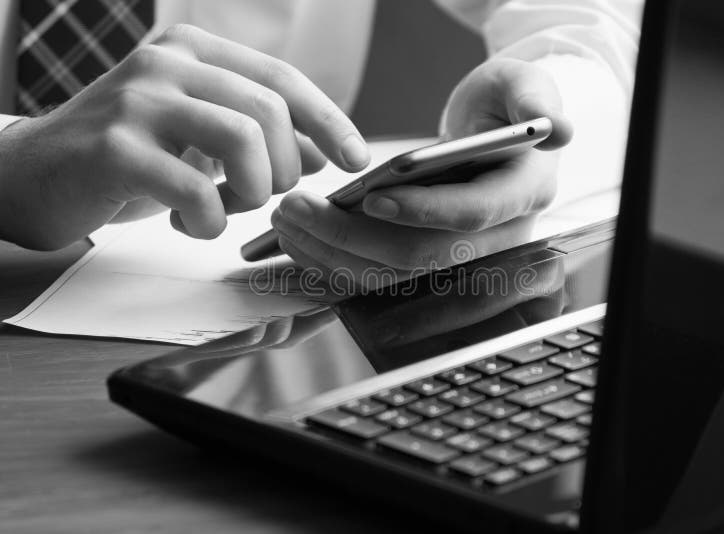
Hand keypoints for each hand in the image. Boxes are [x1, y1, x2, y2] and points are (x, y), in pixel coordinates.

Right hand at [0, 24, 368, 249]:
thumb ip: (257, 135)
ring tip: (227, 206)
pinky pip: (196, 189)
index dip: (329, 120)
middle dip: (284, 168)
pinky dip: (209, 219)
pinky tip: (191, 224)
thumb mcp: (199, 137)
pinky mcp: (115, 148)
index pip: (282, 78)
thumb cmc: (131, 158)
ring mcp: (139, 100)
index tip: (356, 159)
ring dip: (251, 190)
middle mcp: (168, 63)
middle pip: (270, 110)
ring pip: (243, 138)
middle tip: (261, 195)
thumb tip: (320, 153)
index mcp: (194, 51)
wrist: (37, 174)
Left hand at [271, 58, 571, 284]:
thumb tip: (558, 129)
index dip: (423, 211)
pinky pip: (376, 277)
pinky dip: (333, 265)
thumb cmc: (503, 106)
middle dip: (352, 239)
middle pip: (420, 257)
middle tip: (296, 208)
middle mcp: (493, 237)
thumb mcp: (523, 84)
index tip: (371, 197)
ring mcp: (457, 256)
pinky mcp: (424, 260)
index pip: (472, 215)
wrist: (493, 135)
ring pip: (391, 276)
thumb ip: (535, 98)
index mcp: (521, 194)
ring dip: (332, 255)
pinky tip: (297, 241)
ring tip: (286, 220)